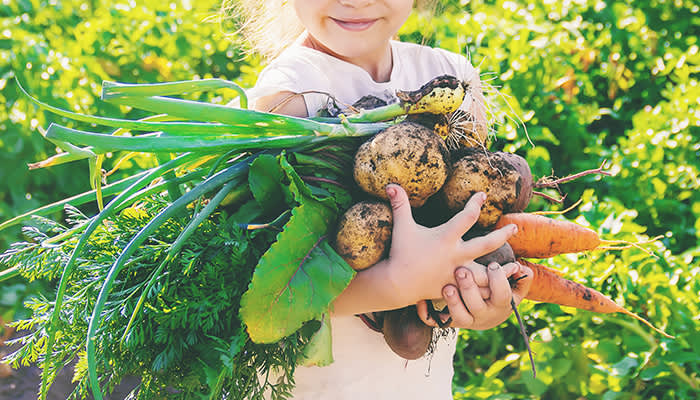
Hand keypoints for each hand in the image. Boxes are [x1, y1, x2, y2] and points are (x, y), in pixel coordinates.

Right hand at [381, 184, 516, 306]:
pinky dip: (489, 290)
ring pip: (487, 273)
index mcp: (446, 238)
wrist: (397, 284)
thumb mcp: (402, 226)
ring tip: (517, 265)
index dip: (476, 203)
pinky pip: (477, 291)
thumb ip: (400, 205)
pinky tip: (500, 287)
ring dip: (502, 270)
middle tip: (514, 227)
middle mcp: (456, 255)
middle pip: (487, 244)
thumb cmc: (400, 252)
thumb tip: (391, 184)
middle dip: (502, 234)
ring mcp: (458, 273)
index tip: (483, 195)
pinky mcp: (456, 288)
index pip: (467, 216)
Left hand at [416, 261, 532, 329]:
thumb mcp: (513, 288)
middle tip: (462, 271)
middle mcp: (482, 315)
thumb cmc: (497, 293)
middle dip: (470, 289)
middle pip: (477, 306)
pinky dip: (426, 313)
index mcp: (499, 304)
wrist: (484, 315)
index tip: (492, 265)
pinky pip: (434, 322)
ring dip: (452, 302)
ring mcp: (464, 320)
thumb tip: (522, 269)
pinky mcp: (447, 322)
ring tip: (446, 287)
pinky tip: (420, 301)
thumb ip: (520, 278)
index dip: (498, 281)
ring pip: (458, 316)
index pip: (502, 295)